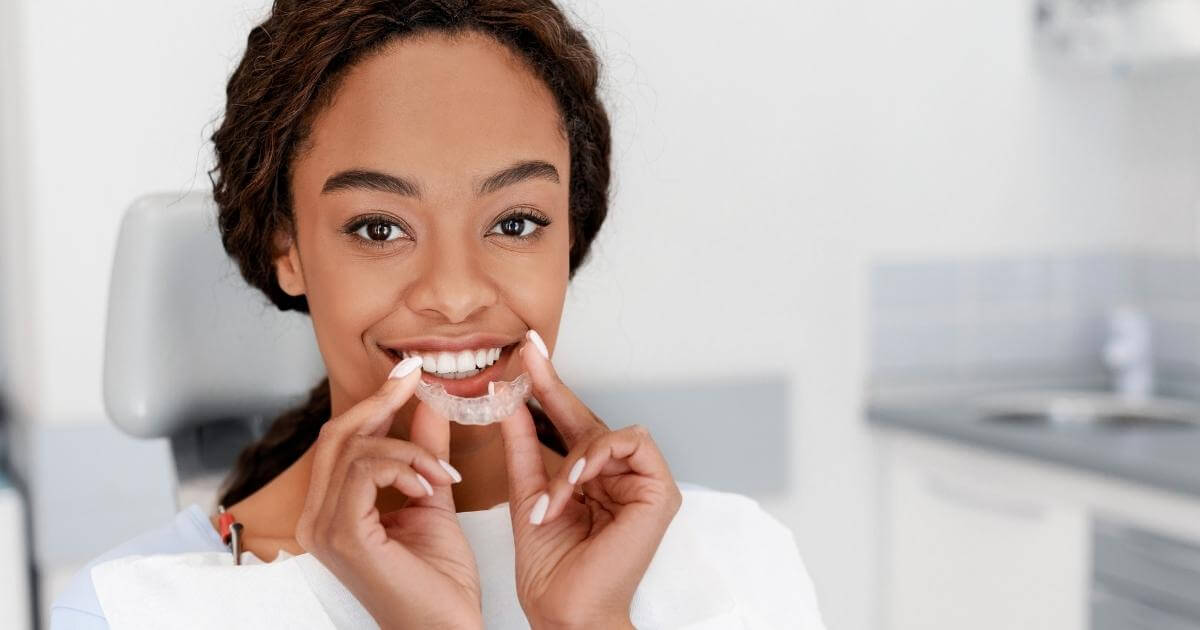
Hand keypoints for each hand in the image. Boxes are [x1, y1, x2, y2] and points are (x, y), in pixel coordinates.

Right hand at [294, 358, 481, 628]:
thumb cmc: (440, 584)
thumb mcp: (432, 499)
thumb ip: (424, 452)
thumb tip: (427, 403)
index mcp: (331, 512)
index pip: (341, 442)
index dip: (374, 401)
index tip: (409, 373)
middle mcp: (316, 520)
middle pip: (337, 436)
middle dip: (381, 401)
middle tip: (418, 379)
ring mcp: (323, 529)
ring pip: (355, 448)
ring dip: (409, 448)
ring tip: (442, 474)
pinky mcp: (342, 536)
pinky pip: (366, 470)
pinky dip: (404, 465)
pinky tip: (430, 485)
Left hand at [499, 330, 682, 629]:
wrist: (564, 610)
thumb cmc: (551, 568)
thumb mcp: (528, 492)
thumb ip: (523, 444)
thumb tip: (510, 398)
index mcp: (591, 478)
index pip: (569, 423)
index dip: (548, 386)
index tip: (525, 352)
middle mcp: (620, 477)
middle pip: (588, 419)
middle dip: (554, 388)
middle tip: (527, 355)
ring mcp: (643, 484)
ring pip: (608, 432)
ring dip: (573, 459)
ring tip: (554, 496)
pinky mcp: (661, 492)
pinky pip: (632, 444)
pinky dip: (599, 458)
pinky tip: (578, 479)